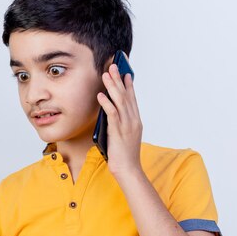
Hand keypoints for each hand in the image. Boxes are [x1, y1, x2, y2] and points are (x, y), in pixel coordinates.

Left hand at [96, 56, 143, 177]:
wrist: (128, 169)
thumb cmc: (124, 155)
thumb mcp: (123, 135)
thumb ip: (120, 123)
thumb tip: (110, 113)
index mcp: (136, 121)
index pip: (132, 99)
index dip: (129, 85)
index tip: (126, 73)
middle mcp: (133, 120)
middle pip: (126, 95)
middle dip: (119, 80)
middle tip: (114, 66)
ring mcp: (126, 125)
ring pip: (119, 101)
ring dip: (112, 86)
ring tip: (106, 74)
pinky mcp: (118, 131)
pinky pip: (112, 113)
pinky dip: (106, 102)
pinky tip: (100, 94)